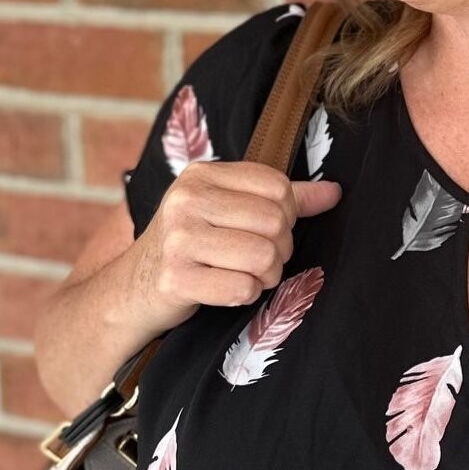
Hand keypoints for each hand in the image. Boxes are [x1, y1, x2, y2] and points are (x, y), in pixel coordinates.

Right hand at [129, 160, 340, 332]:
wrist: (134, 287)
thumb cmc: (192, 243)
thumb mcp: (228, 209)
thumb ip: (283, 199)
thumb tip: (334, 192)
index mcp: (202, 174)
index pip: (278, 187)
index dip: (287, 214)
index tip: (269, 229)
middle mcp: (186, 200)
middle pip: (275, 223)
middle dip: (280, 249)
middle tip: (261, 258)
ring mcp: (178, 240)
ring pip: (263, 257)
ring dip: (266, 275)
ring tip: (248, 274)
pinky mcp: (176, 278)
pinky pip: (243, 288)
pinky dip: (245, 294)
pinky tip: (228, 289)